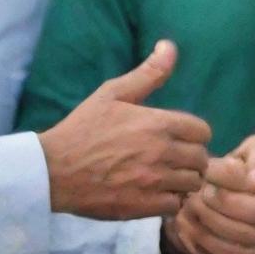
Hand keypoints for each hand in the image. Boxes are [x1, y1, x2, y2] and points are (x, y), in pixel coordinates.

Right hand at [38, 41, 210, 219]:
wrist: (51, 171)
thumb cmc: (83, 129)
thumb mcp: (113, 93)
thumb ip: (148, 73)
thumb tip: (170, 46)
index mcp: (159, 124)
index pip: (203, 131)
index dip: (195, 135)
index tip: (181, 138)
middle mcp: (162, 152)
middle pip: (201, 159)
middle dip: (191, 158)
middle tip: (174, 159)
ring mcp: (154, 181)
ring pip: (191, 184)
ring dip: (183, 181)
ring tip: (167, 177)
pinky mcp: (143, 206)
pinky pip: (175, 206)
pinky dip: (170, 201)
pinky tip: (156, 194)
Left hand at [163, 134, 254, 253]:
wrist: (230, 193)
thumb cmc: (240, 165)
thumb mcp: (254, 148)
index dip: (229, 178)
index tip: (207, 170)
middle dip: (220, 203)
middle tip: (197, 193)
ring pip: (241, 237)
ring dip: (209, 222)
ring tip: (190, 208)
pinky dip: (204, 242)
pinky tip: (190, 226)